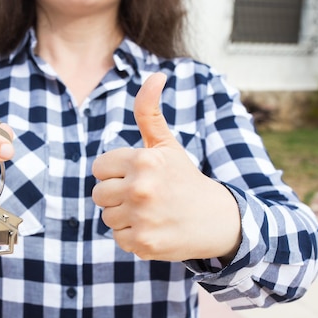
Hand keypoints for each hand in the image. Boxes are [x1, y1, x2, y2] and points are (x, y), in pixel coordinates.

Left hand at [91, 73, 240, 261]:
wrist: (218, 221)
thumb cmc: (185, 179)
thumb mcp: (167, 145)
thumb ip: (149, 113)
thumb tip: (156, 75)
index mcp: (143, 160)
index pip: (100, 168)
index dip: (116, 173)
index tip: (138, 176)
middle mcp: (140, 188)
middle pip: (99, 194)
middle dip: (117, 194)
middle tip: (145, 196)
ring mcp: (142, 217)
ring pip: (107, 217)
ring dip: (124, 216)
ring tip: (150, 212)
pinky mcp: (143, 243)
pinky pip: (118, 237)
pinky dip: (133, 236)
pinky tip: (154, 228)